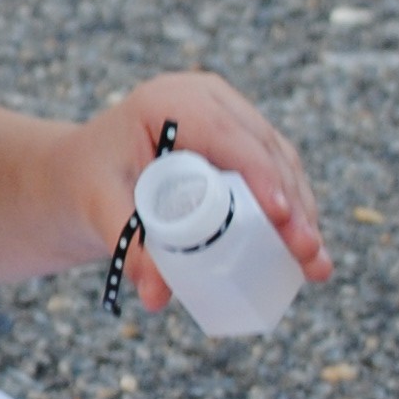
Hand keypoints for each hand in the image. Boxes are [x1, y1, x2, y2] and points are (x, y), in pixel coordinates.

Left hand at [83, 73, 332, 311]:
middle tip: (308, 253)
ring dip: (302, 210)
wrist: (82, 173)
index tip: (281, 218)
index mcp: (171, 102)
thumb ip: (129, 248)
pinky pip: (275, 169)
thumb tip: (157, 298)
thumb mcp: (101, 210)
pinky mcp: (239, 138)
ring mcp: (229, 115)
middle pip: (264, 149)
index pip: (227, 135)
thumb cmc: (89, 183)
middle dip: (293, 203)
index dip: (261, 174)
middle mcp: (206, 99)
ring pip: (280, 160)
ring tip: (316, 263)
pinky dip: (293, 206)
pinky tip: (307, 244)